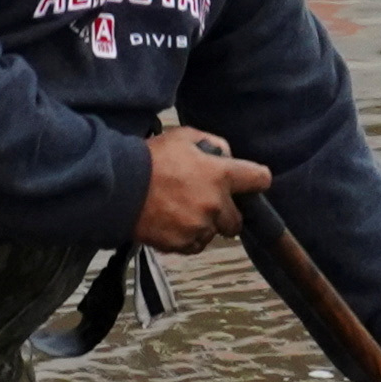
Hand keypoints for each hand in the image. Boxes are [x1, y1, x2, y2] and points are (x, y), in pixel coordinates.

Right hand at [130, 123, 268, 254]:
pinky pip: (194, 245)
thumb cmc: (150, 159)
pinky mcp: (183, 244)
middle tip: (205, 203)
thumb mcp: (184, 136)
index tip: (250, 183)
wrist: (120, 187)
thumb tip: (226, 154)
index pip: (260, 179)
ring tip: (179, 210)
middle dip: (226, 214)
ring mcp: (200, 227)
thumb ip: (212, 143)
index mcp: (221, 175)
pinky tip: (171, 222)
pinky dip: (187, 237)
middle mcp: (216, 204)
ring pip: (213, 233)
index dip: (256, 180)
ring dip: (203, 225)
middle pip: (237, 220)